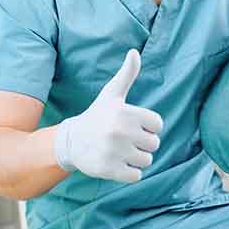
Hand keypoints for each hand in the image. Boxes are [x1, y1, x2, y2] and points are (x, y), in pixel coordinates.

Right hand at [54, 49, 162, 182]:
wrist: (70, 141)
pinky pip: (136, 176)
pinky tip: (115, 163)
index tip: (131, 125)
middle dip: (142, 144)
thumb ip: (127, 74)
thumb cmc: (97, 116)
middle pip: (154, 144)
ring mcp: (114, 152)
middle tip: (123, 139)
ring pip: (147, 161)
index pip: (158, 125)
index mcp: (126, 112)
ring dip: (135, 159)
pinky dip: (129, 173)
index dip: (147, 127)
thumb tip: (135, 52)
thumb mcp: (112, 94)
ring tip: (119, 151)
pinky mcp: (109, 170)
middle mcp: (120, 131)